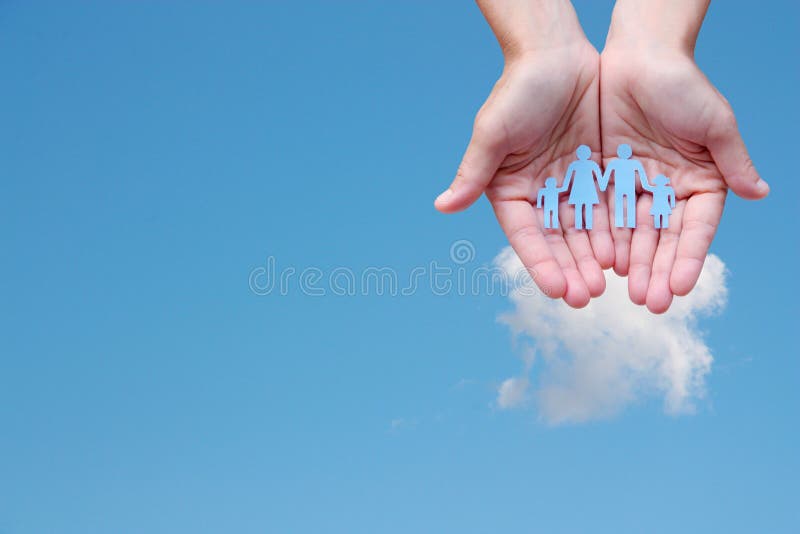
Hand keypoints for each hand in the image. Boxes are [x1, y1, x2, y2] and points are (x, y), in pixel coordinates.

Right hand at [436, 41, 612, 306]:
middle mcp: (540, 195)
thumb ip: (473, 171)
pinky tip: (628, 252)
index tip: (556, 289)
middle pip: (558, 241)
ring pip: (586, 230)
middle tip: (586, 297)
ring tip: (608, 284)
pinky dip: (618, 230)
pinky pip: (611, 207)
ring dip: (595, 258)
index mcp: (510, 192)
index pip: (526, 236)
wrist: (558, 54)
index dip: (540, 263)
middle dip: (571, 269)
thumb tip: (442, 206)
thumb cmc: (518, 89)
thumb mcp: (494, 131)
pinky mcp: (599, 174)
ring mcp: (571, 187)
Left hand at [600, 46, 768, 312]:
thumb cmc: (683, 84)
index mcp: (700, 182)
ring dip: (629, 263)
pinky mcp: (605, 179)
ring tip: (624, 292)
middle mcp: (667, 191)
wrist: (636, 57)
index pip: (695, 229)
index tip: (680, 286)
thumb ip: (732, 161)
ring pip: (630, 232)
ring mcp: (635, 187)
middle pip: (661, 238)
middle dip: (656, 270)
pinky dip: (601, 237)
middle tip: (649, 302)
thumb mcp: (714, 122)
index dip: (688, 257)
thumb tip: (761, 193)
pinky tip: (599, 262)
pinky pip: (601, 213)